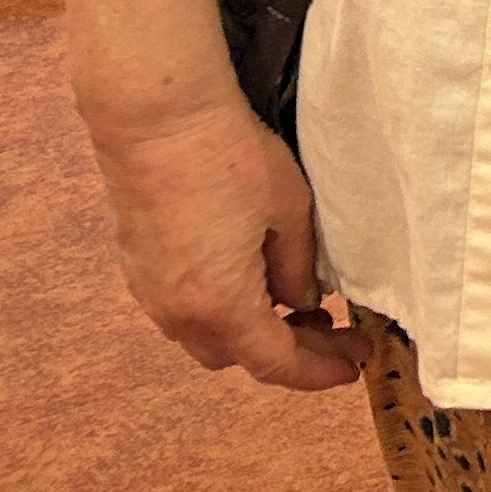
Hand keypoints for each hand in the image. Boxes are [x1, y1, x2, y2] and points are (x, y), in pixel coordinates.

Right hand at [89, 99, 358, 390]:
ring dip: (252, 332)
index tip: (353, 365)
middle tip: (334, 331)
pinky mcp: (137, 268)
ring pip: (207, 337)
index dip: (317, 370)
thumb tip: (303, 301)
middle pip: (238, 357)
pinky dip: (223, 311)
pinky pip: (184, 311)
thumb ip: (299, 268)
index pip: (274, 362)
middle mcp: (177, 313)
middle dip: (290, 352)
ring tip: (300, 307)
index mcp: (220, 305)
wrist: (157, 121)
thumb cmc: (230, 158)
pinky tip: (252, 282)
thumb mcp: (290, 211)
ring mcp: (149, 293)